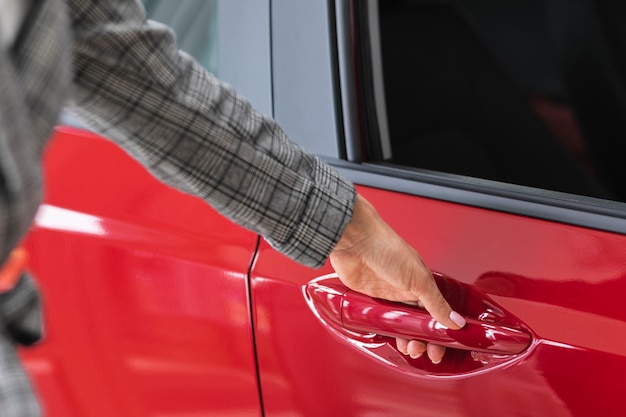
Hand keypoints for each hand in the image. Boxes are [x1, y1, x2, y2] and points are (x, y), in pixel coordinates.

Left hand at [330, 193, 465, 363]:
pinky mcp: (369, 299)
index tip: (440, 349)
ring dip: (405, 338)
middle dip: (422, 339)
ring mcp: (387, 296)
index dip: (439, 332)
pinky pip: (380, 320)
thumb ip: (436, 303)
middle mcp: (406, 290)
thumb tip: (456, 322)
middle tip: (422, 352)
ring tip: (407, 348)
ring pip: (399, 324)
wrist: (354, 241)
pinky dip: (385, 331)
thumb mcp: (418, 279)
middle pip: (417, 322)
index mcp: (422, 283)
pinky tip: (388, 339)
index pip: (436, 313)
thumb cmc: (386, 248)